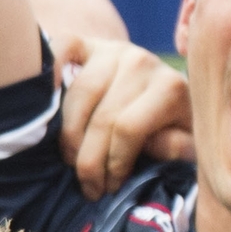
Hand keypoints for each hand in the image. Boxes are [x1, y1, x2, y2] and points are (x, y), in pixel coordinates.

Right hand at [57, 37, 194, 198]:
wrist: (165, 92)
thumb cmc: (173, 126)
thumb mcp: (186, 144)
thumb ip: (176, 147)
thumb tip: (152, 145)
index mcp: (170, 87)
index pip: (128, 129)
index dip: (113, 163)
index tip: (109, 188)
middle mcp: (142, 62)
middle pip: (100, 117)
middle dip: (89, 161)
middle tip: (88, 187)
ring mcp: (113, 49)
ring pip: (76, 96)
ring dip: (68, 136)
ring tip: (71, 162)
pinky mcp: (90, 43)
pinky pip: (62, 48)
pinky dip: (49, 71)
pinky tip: (45, 104)